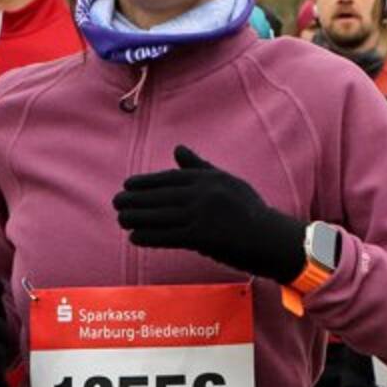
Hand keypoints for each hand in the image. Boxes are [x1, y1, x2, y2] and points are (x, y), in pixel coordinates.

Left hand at [114, 147, 306, 281]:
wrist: (270, 238)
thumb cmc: (249, 210)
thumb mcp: (227, 181)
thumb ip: (200, 167)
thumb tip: (178, 149)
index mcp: (208, 178)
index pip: (170, 178)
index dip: (145, 182)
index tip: (127, 185)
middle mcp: (203, 194)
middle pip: (161, 196)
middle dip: (135, 200)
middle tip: (116, 203)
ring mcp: (202, 216)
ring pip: (161, 216)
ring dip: (137, 218)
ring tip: (121, 219)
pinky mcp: (202, 237)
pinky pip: (169, 236)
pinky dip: (150, 236)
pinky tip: (135, 237)